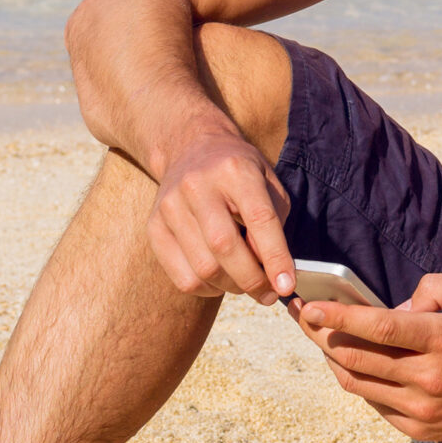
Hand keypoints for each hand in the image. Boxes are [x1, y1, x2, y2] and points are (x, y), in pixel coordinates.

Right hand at [147, 127, 294, 303]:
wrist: (191, 149)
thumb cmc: (239, 173)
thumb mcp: (268, 184)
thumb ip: (274, 224)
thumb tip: (270, 271)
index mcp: (235, 170)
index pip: (259, 219)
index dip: (276, 257)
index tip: (287, 286)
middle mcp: (197, 186)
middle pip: (225, 248)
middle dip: (253, 280)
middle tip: (269, 294)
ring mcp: (170, 207)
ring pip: (203, 269)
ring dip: (232, 287)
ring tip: (246, 283)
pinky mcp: (154, 228)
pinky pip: (182, 278)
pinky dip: (208, 289)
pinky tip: (220, 279)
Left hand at [289, 273, 441, 442]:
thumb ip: (440, 286)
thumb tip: (399, 305)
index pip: (377, 327)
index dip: (337, 317)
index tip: (310, 307)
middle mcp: (429, 377)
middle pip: (355, 357)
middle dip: (321, 336)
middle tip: (304, 319)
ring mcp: (423, 409)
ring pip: (357, 384)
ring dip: (334, 361)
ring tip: (325, 341)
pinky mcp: (422, 430)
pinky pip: (375, 404)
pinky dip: (360, 383)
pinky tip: (359, 367)